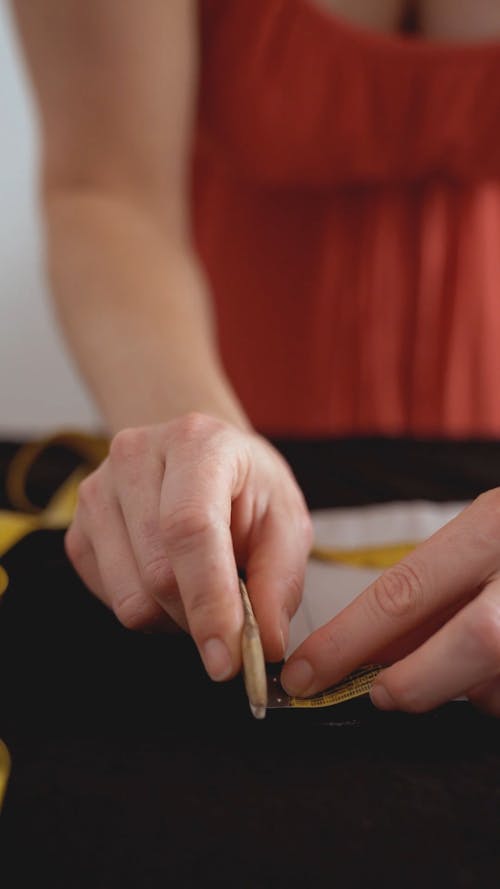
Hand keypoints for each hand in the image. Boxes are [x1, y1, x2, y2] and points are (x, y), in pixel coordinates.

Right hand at [65, 413, 311, 680]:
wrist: (201, 458)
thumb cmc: (245, 486)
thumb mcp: (286, 521)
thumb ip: (280, 580)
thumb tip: (265, 642)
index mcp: (196, 444)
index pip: (190, 528)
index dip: (208, 600)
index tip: (227, 657)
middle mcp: (135, 458)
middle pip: (157, 573)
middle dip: (200, 619)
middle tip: (232, 622)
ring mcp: (97, 493)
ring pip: (130, 598)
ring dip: (174, 618)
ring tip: (201, 588)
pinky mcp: (78, 530)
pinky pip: (110, 603)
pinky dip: (149, 611)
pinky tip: (171, 582)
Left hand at [281, 490, 499, 715]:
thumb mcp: (483, 536)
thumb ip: (436, 588)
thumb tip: (373, 654)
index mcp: (496, 523)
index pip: (408, 588)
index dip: (349, 638)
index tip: (306, 673)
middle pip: (475, 640)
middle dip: (418, 681)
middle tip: (381, 693)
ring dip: (475, 689)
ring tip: (470, 668)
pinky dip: (499, 690)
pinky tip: (494, 671)